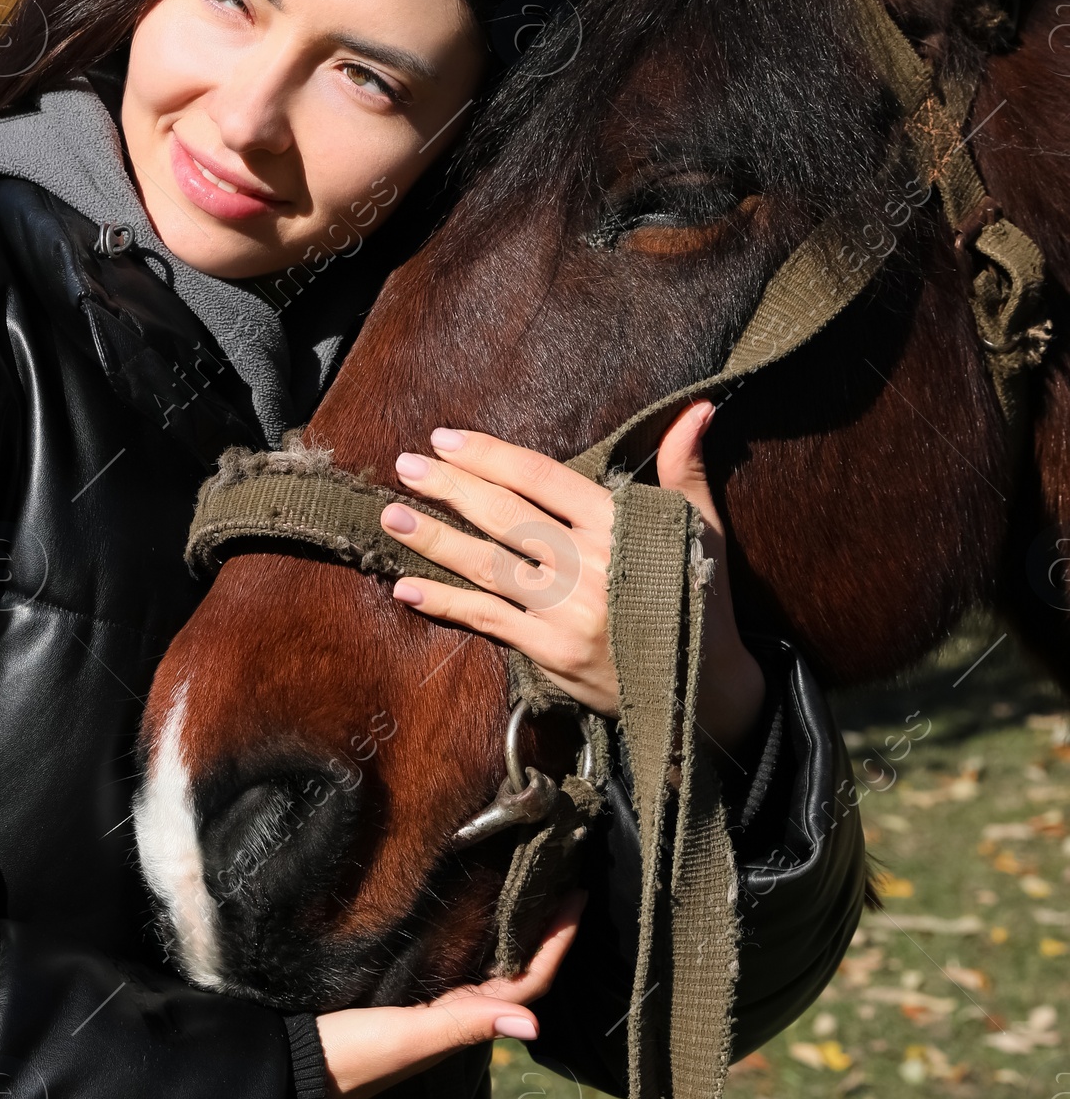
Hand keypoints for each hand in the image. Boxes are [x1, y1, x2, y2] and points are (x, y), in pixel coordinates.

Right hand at [316, 892, 583, 1098]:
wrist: (286, 1070)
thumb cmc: (348, 1058)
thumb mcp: (407, 1039)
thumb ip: (463, 1026)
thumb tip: (534, 1026)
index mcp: (459, 1022)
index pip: (526, 982)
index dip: (556, 943)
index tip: (577, 895)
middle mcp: (450, 1012)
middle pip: (513, 969)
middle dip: (540, 928)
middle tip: (559, 876)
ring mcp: (424, 1002)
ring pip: (485, 963)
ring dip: (511, 929)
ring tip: (526, 883)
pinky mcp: (394, 991)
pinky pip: (450, 958)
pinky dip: (470, 931)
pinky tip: (467, 906)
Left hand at [378, 403, 764, 752]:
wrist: (706, 689)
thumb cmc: (698, 597)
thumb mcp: (700, 527)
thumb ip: (685, 468)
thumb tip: (696, 410)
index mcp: (619, 526)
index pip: (541, 477)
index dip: (489, 455)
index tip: (446, 438)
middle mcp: (589, 564)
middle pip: (505, 515)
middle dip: (450, 486)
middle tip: (405, 465)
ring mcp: (567, 611)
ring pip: (487, 565)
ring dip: (434, 539)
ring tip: (391, 515)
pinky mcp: (552, 652)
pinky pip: (488, 619)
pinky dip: (445, 603)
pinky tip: (407, 587)